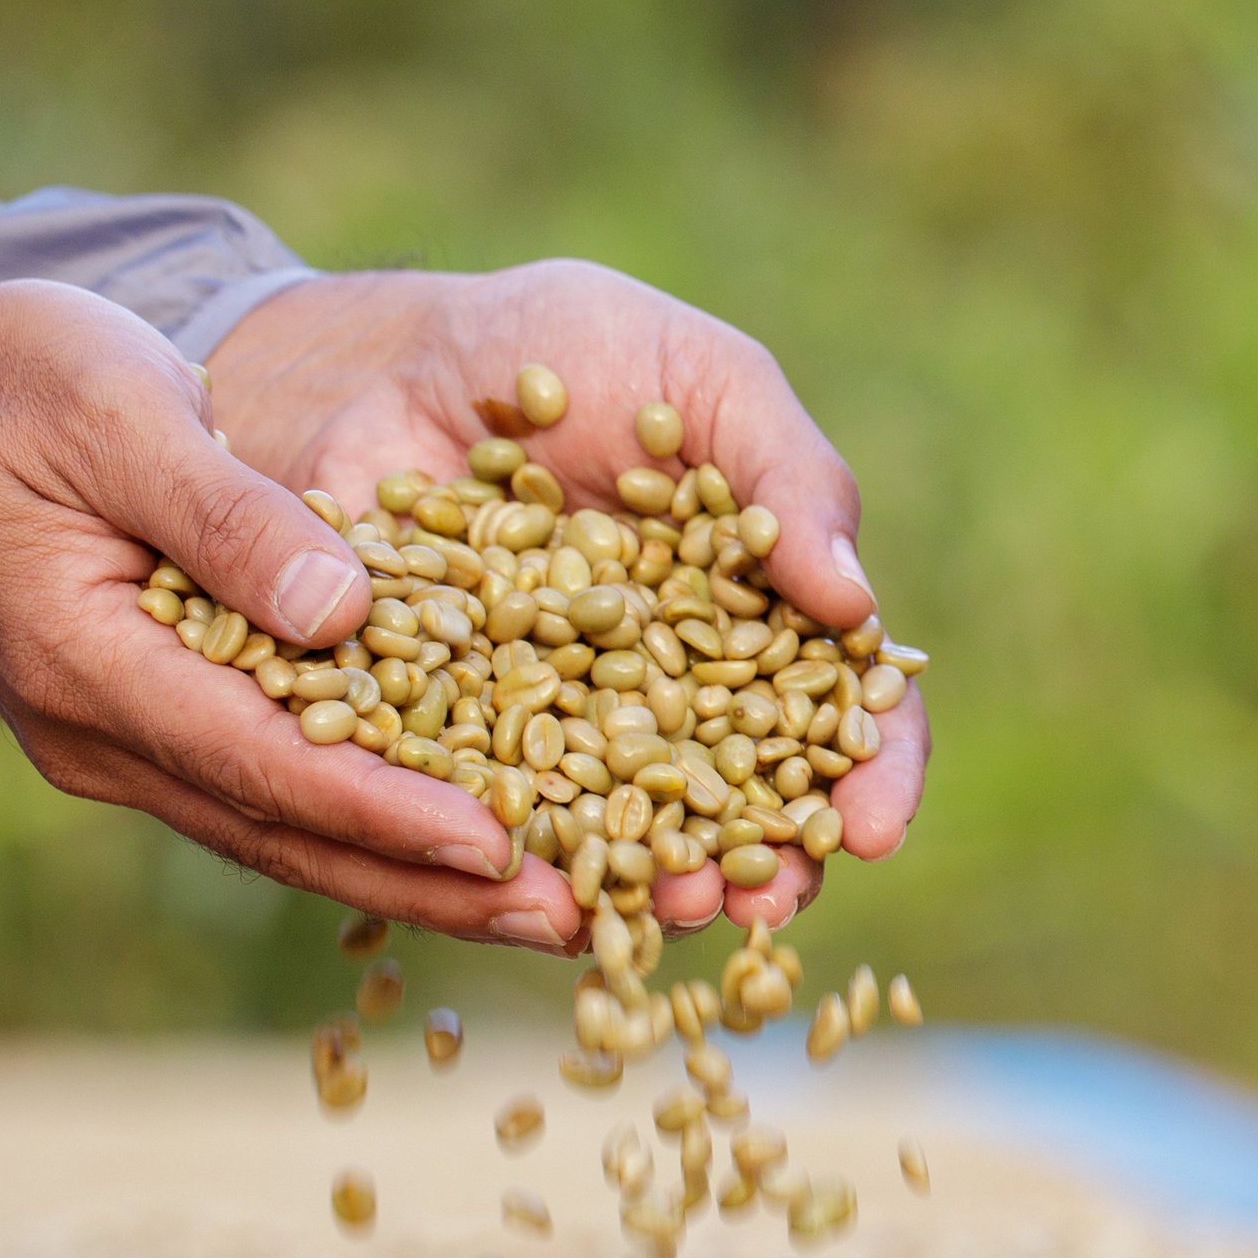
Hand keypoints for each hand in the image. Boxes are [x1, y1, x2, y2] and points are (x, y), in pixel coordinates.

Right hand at [0, 280, 582, 945]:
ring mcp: (129, 751)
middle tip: (576, 923)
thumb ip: (222, 511)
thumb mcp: (110, 408)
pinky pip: (284, 802)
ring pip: (296, 840)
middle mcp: (108, 739)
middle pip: (297, 837)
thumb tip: (343, 608)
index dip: (388, 810)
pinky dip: (383, 835)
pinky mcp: (164, 734)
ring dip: (426, 883)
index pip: (265, 762)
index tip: (502, 845)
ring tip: (562, 912)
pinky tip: (483, 854)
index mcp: (92, 665)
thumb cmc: (0, 387)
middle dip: (438, 888)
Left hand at [201, 262, 930, 936]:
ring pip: (641, 836)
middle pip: (756, 802)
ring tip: (670, 909)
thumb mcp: (704, 380)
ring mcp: (576, 729)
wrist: (382, 358)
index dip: (875, 774)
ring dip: (664, 887)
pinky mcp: (467, 746)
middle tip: (765, 900)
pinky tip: (547, 896)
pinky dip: (533, 867)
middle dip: (772, 864)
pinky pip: (509, 823)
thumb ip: (792, 479)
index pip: (849, 708)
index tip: (873, 828)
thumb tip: (857, 605)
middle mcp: (682, 692)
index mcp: (766, 611)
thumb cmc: (568, 348)